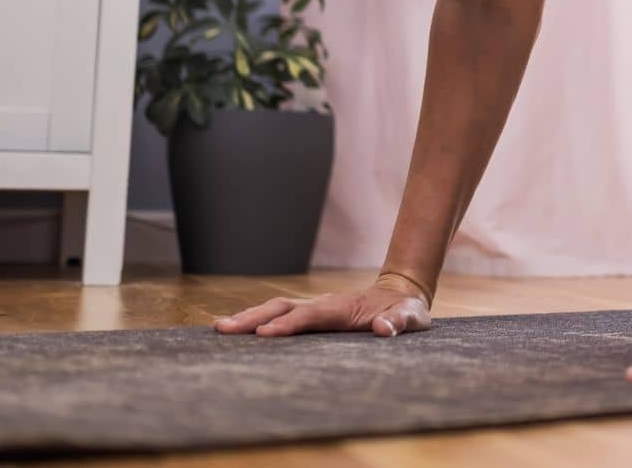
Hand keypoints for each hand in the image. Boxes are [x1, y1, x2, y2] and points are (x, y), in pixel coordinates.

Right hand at [212, 272, 432, 337]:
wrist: (400, 295)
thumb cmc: (405, 311)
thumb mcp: (411, 318)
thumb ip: (399, 322)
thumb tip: (383, 329)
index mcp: (344, 308)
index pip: (311, 316)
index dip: (288, 325)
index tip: (264, 336)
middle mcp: (324, 304)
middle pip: (284, 308)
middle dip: (255, 318)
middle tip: (224, 329)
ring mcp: (315, 307)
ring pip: (277, 309)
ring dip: (250, 316)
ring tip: (220, 328)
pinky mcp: (311, 313)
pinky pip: (280, 314)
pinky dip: (257, 319)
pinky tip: (237, 328)